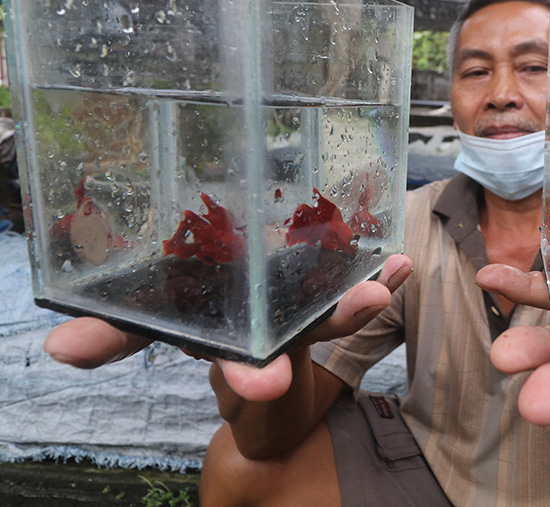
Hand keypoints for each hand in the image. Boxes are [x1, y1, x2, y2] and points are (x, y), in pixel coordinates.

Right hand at [44, 254, 412, 401]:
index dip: (253, 374)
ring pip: (333, 301)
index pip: (241, 362)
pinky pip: (350, 272)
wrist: (236, 306)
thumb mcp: (150, 319)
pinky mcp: (315, 276)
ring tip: (390, 279)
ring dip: (363, 289)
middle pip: (305, 327)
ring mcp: (297, 305)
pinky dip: (374, 266)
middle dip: (333, 318)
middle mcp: (270, 330)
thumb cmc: (195, 311)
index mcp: (229, 344)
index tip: (268, 382)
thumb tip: (57, 345)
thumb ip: (115, 333)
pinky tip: (399, 260)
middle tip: (367, 303)